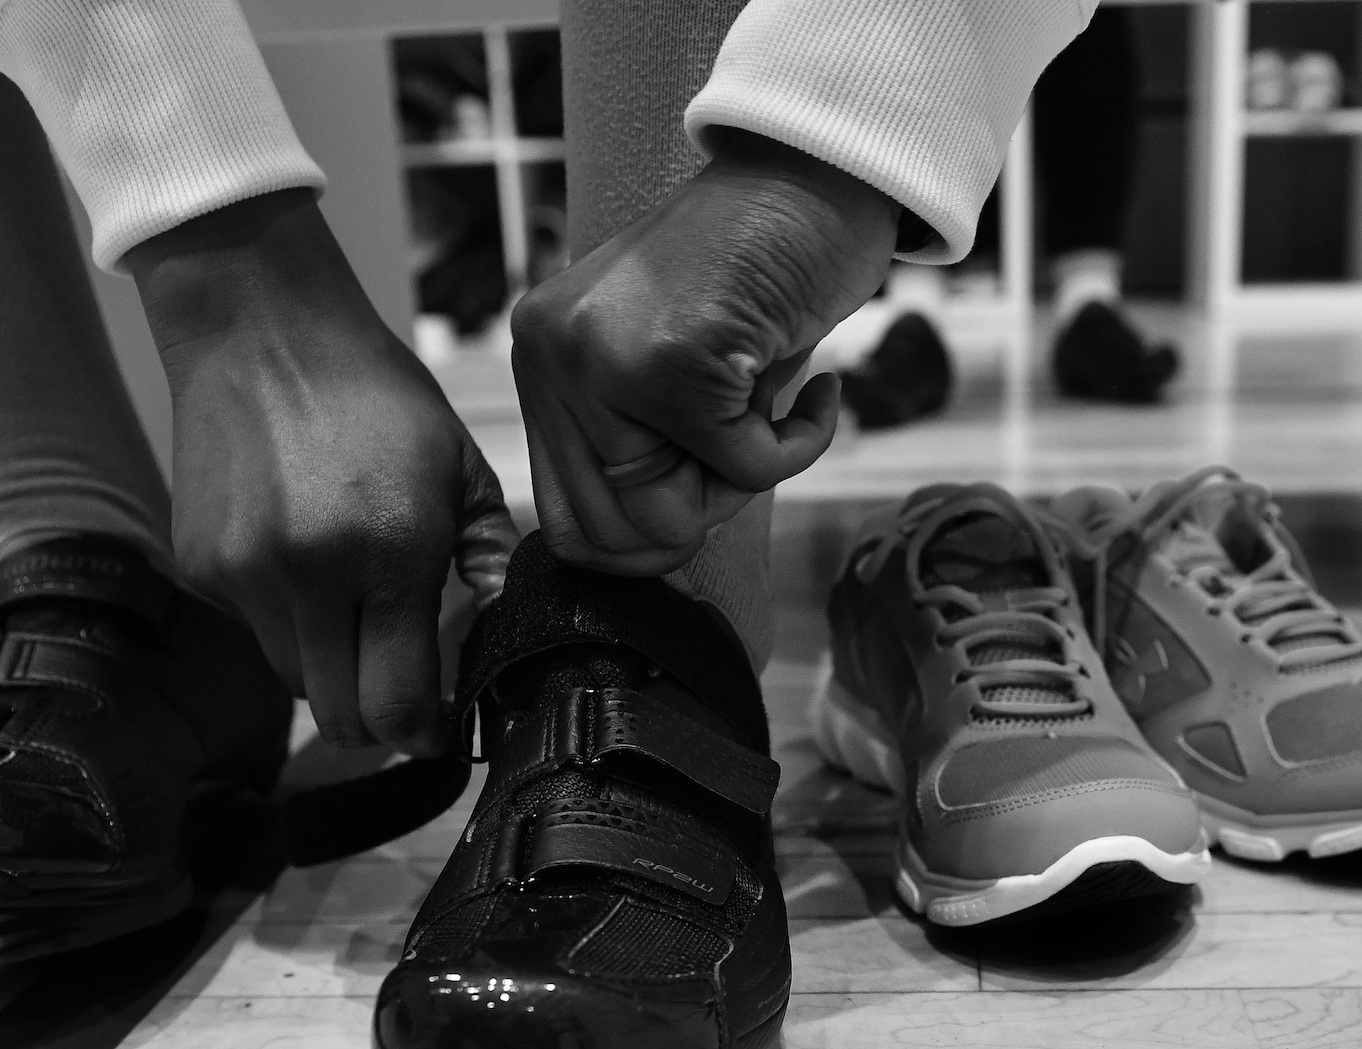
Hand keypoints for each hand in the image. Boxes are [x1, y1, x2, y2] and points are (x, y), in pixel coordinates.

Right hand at [128, 189, 516, 756]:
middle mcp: (311, 578)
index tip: (441, 724)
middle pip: (342, 718)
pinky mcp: (202, 569)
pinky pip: (255, 633)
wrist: (258, 328)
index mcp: (390, 553)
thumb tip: (500, 622)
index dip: (424, 732)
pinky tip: (303, 560)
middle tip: (404, 689)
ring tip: (354, 609)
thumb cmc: (373, 392)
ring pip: (296, 682)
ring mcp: (247, 577)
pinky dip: (287, 623)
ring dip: (333, 669)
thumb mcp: (457, 464)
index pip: (399, 702)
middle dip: (380, 721)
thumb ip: (489, 553)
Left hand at [510, 128, 899, 574]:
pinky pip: (749, 470)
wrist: (818, 173)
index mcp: (542, 358)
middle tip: (744, 444)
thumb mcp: (667, 362)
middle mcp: (553, 357)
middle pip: (614, 538)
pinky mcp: (674, 363)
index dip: (640, 545)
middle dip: (697, 517)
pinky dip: (802, 441)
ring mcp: (604, 360)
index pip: (562, 525)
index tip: (699, 503)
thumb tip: (640, 561)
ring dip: (744, 484)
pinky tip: (813, 384)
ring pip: (673, 516)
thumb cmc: (758, 271)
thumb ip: (632, 443)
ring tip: (770, 407)